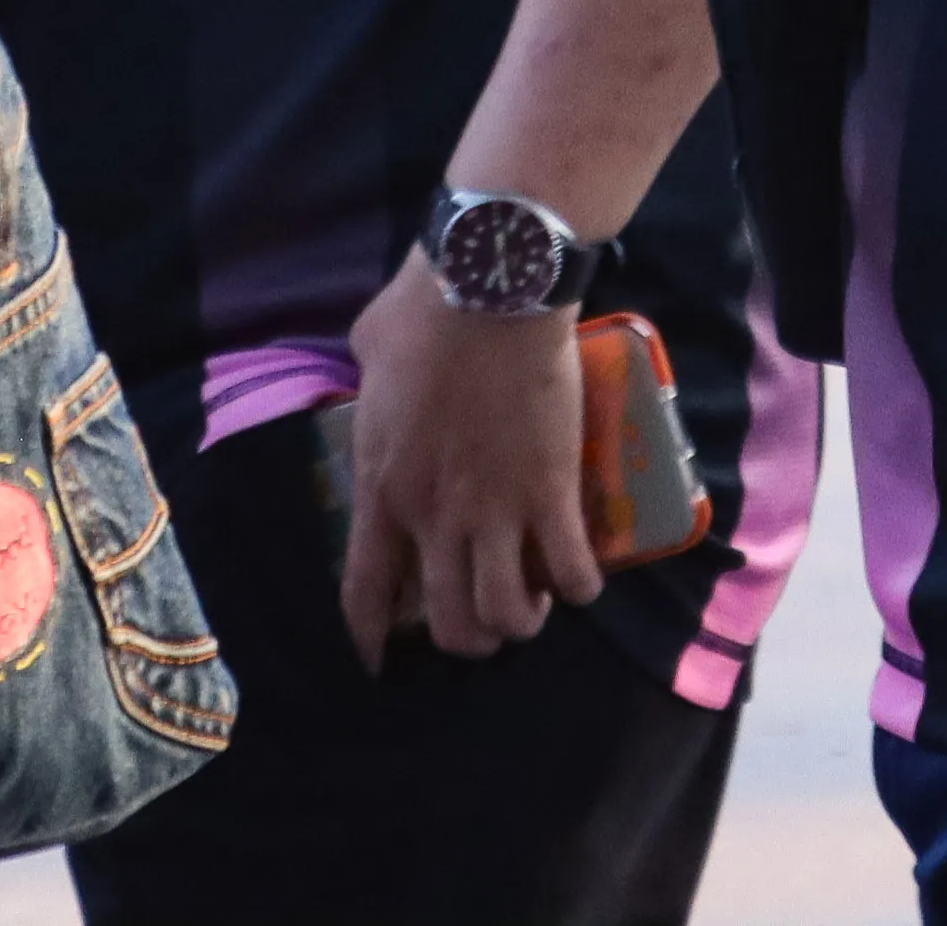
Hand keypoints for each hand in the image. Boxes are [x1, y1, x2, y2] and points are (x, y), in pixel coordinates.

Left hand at [337, 248, 597, 665]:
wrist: (491, 288)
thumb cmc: (422, 311)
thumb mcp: (369, 354)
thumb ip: (369, 386)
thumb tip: (375, 370)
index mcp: (382, 488)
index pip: (365, 593)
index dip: (371, 639)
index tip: (380, 658)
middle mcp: (434, 517)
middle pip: (449, 623)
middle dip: (469, 638)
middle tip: (484, 616)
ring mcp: (495, 509)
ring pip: (506, 614)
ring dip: (521, 620)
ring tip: (532, 601)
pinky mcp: (552, 491)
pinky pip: (570, 569)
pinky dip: (578, 585)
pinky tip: (581, 578)